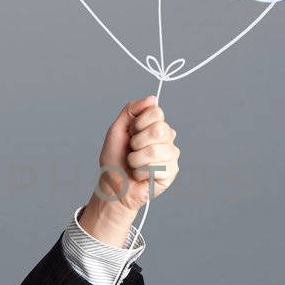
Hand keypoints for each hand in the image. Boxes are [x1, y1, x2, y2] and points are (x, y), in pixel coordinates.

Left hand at [83, 95, 180, 229]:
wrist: (112, 185)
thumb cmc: (114, 159)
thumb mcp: (117, 130)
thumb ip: (131, 110)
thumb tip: (152, 99)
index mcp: (154, 125)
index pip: (156, 112)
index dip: (139, 123)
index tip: (131, 133)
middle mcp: (166, 138)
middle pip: (159, 129)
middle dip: (137, 142)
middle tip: (132, 150)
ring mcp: (171, 155)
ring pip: (156, 150)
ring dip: (136, 160)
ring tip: (134, 164)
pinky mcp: (171, 172)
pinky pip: (157, 168)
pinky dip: (141, 173)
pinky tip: (140, 175)